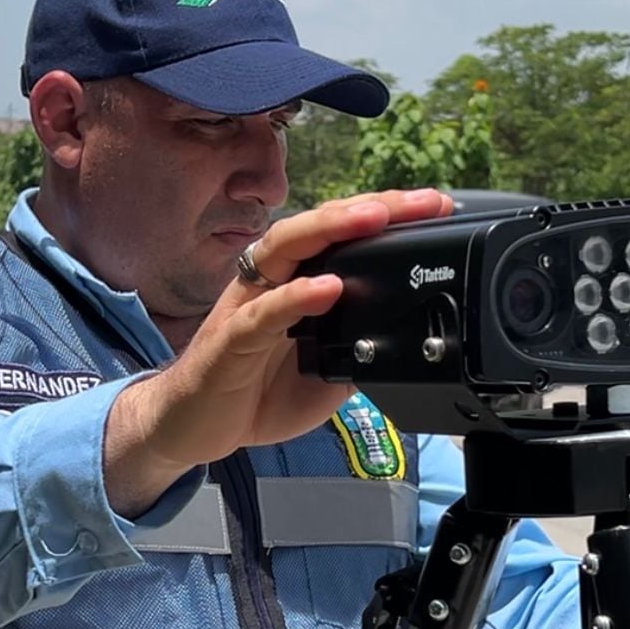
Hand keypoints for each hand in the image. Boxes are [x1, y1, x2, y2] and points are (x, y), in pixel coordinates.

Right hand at [105, 188, 453, 513]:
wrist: (192, 426)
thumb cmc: (253, 390)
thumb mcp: (326, 372)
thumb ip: (359, 347)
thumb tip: (407, 341)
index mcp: (294, 282)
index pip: (343, 236)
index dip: (388, 217)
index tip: (437, 206)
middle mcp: (270, 281)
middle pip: (319, 226)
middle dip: (371, 208)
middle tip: (421, 201)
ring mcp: (247, 305)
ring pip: (286, 249)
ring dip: (332, 229)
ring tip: (374, 219)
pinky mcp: (229, 340)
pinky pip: (262, 313)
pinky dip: (295, 297)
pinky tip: (326, 288)